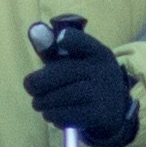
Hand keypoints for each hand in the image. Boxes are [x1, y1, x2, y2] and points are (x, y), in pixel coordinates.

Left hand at [21, 19, 142, 146]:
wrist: (115, 110)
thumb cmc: (85, 80)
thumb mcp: (76, 61)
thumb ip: (53, 49)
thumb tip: (34, 31)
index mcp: (98, 53)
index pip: (81, 41)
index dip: (69, 38)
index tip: (60, 40)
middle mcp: (102, 71)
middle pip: (61, 72)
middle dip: (38, 82)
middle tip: (30, 88)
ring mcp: (102, 94)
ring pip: (61, 96)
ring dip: (43, 102)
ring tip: (39, 103)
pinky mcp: (98, 115)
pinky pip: (66, 116)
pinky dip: (53, 116)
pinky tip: (51, 114)